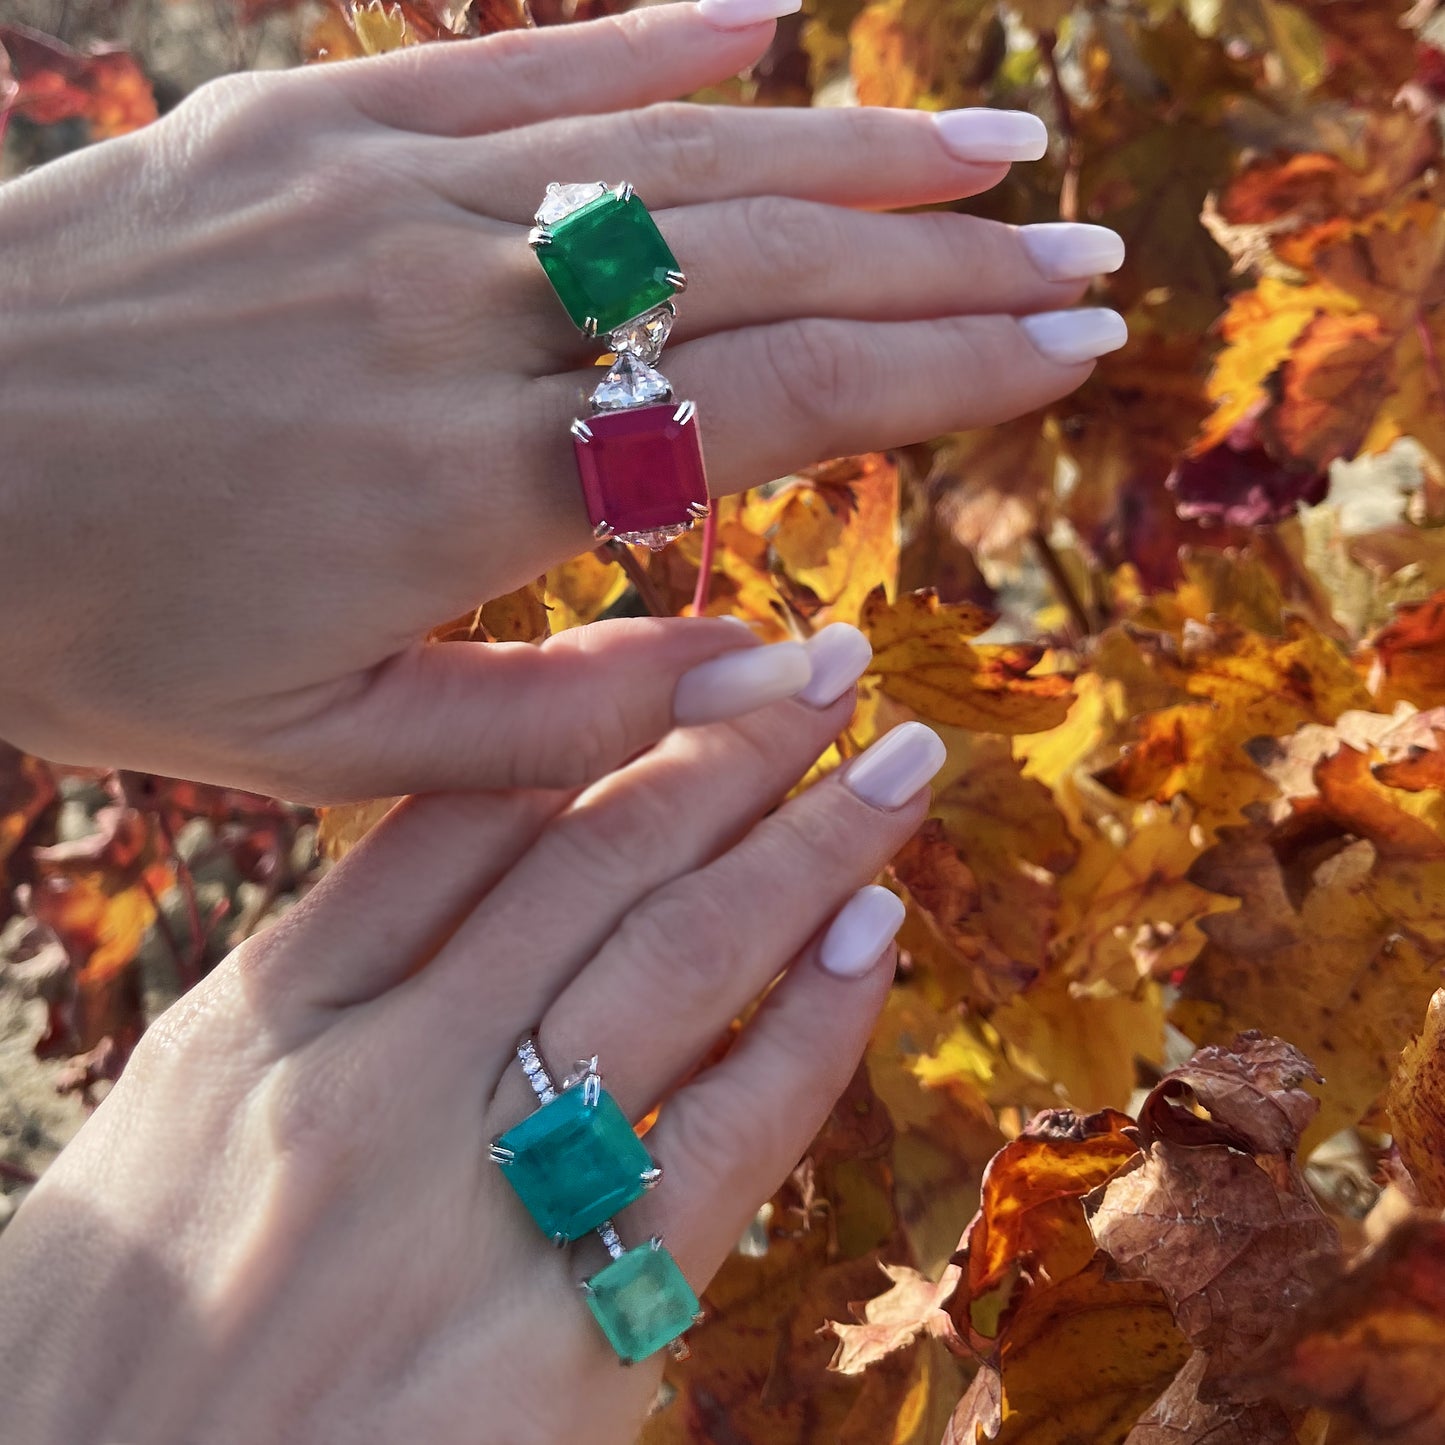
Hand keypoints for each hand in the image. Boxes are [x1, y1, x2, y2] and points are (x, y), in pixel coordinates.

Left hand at [0, 0, 1121, 801]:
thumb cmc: (95, 633)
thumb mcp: (330, 749)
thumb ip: (566, 725)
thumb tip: (770, 671)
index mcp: (476, 490)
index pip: (776, 405)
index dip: (941, 373)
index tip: (1065, 351)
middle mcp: (462, 319)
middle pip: (763, 268)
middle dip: (948, 264)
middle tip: (1086, 253)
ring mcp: (389, 198)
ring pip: (672, 154)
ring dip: (853, 149)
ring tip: (994, 146)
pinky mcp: (312, 124)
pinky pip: (520, 61)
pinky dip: (657, 31)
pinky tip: (778, 11)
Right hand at [0, 620, 941, 1444]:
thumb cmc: (111, 1354)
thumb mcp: (171, 1130)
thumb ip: (320, 994)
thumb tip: (470, 870)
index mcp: (265, 1020)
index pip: (468, 814)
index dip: (607, 712)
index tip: (706, 661)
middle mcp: (377, 1080)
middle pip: (596, 852)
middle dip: (733, 742)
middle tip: (831, 665)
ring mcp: (474, 1197)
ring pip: (678, 955)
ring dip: (806, 844)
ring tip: (895, 762)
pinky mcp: (565, 1333)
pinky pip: (725, 1135)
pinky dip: (812, 1022)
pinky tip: (872, 931)